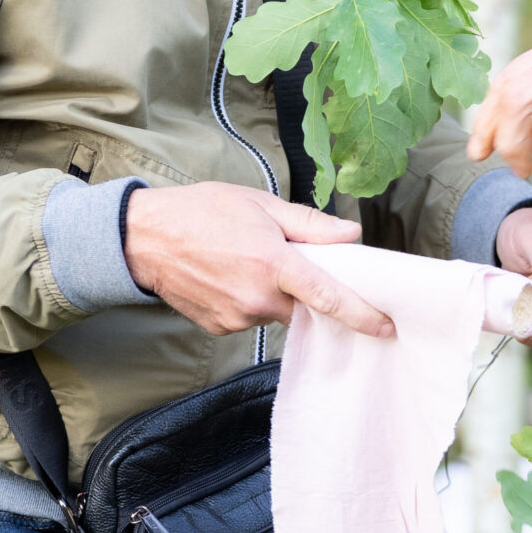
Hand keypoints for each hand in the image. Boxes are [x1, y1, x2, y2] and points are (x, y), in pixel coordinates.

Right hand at [123, 182, 384, 338]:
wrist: (144, 238)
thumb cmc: (202, 212)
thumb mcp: (261, 204)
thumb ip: (310, 225)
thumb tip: (351, 236)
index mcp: (274, 264)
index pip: (329, 297)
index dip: (362, 314)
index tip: (386, 326)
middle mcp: (258, 298)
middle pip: (302, 305)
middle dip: (300, 286)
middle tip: (276, 255)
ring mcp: (237, 317)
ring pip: (275, 311)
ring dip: (271, 292)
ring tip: (242, 259)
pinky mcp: (221, 328)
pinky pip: (250, 317)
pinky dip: (248, 299)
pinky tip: (227, 275)